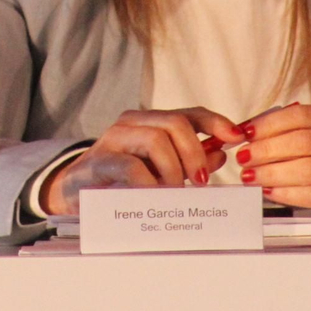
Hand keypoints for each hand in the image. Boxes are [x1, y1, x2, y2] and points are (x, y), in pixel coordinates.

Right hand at [40, 107, 243, 214]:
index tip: (236, 137)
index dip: (215, 122)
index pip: (189, 113)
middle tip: (202, 182)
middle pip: (175, 123)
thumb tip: (220, 153)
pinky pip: (132, 167)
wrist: (75, 193)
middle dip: (195, 153)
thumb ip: (189, 161)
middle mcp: (131, 123)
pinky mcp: (98, 162)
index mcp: (149, 122)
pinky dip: (150, 183)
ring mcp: (113, 140)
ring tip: (174, 192)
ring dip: (173, 170)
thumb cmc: (121, 182)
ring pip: (156, 139)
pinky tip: (154, 196)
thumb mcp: (160, 171)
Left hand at [234, 104, 310, 227]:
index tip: (246, 133)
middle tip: (244, 157)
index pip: (301, 116)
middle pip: (302, 142)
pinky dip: (288, 193)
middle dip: (266, 150)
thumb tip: (249, 133)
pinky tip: (270, 191)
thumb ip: (294, 131)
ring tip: (251, 176)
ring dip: (272, 173)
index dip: (269, 124)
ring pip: (307, 169)